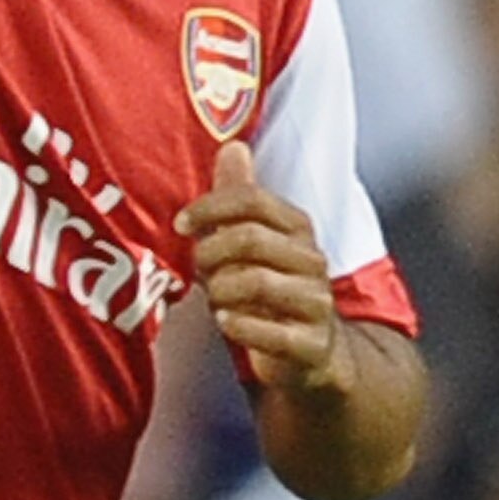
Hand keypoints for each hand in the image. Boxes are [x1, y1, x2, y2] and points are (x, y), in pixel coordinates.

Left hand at [178, 138, 354, 392]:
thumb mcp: (255, 244)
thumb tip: (232, 146)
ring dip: (221, 291)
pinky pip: (270, 332)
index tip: (181, 224)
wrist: (313, 353)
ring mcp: (316, 302)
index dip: (211, 207)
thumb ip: (239, 200)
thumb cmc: (271, 292)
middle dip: (211, 253)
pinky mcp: (313, 343)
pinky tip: (226, 321)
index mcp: (297, 229)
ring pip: (257, 283)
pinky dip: (239, 326)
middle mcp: (312, 260)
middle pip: (251, 239)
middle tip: (197, 269)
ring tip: (214, 299)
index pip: (254, 201)